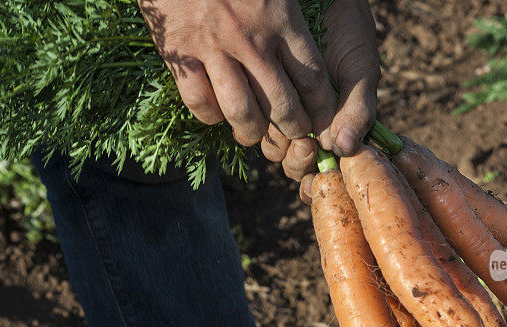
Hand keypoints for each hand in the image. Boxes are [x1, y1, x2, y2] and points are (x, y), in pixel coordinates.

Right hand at [139, 0, 336, 147]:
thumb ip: (292, 11)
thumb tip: (310, 45)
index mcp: (279, 17)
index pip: (312, 78)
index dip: (322, 108)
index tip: (326, 121)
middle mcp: (250, 39)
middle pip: (282, 104)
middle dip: (293, 129)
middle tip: (295, 135)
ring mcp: (213, 48)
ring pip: (242, 112)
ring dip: (253, 131)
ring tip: (256, 133)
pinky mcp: (180, 54)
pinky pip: (201, 103)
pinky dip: (213, 116)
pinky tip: (219, 113)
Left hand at [259, 0, 380, 201]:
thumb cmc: (346, 29)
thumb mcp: (359, 68)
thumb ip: (358, 108)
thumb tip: (344, 149)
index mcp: (333, 125)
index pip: (321, 167)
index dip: (315, 181)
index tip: (318, 176)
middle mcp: (304, 122)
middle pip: (293, 162)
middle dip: (297, 162)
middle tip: (305, 145)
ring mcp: (277, 107)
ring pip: (270, 144)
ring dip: (276, 143)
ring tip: (287, 125)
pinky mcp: (251, 88)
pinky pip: (246, 114)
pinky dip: (251, 119)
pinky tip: (259, 110)